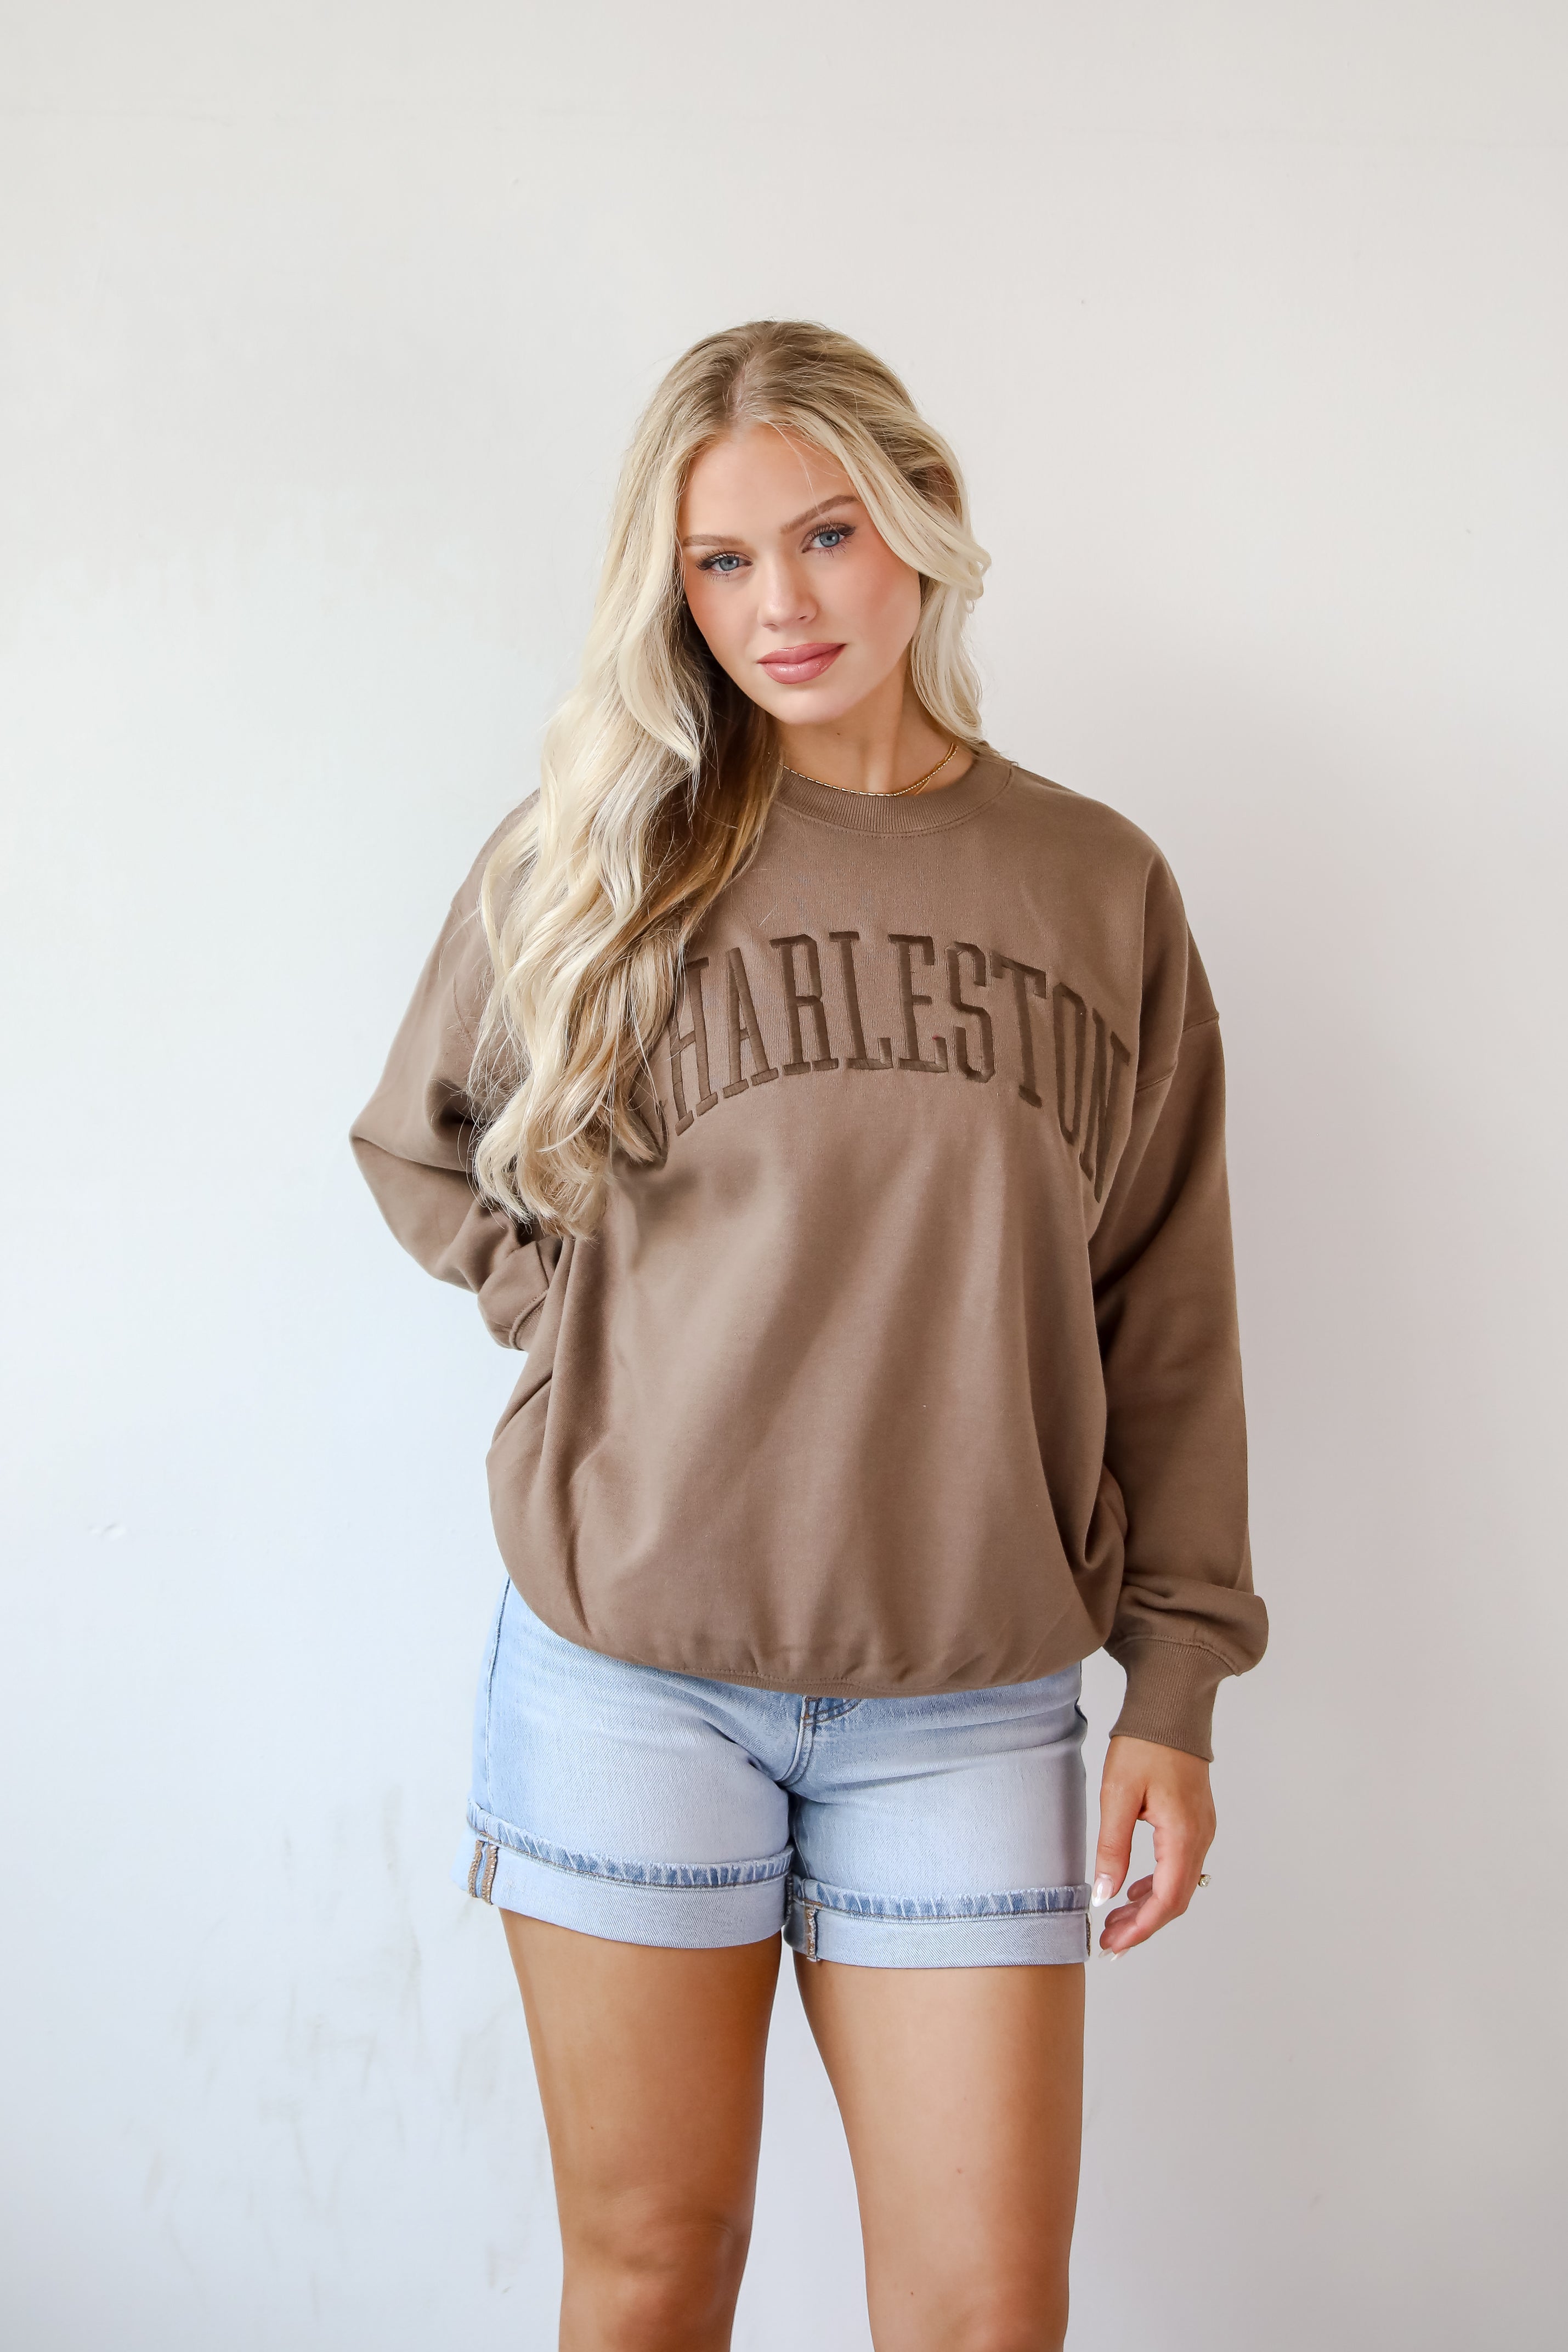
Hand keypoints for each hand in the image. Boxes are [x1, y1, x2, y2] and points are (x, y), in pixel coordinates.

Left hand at [1092, 1735, 1215, 1956]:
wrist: (1171, 1708)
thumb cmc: (1145, 1745)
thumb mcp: (1118, 1795)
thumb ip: (1112, 1848)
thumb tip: (1104, 1893)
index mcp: (1183, 1835)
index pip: (1166, 1901)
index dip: (1140, 1929)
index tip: (1113, 1945)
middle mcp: (1200, 1837)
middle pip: (1176, 1900)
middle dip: (1143, 1925)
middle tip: (1110, 1942)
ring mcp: (1201, 1830)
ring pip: (1179, 1885)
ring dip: (1149, 1907)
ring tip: (1115, 1920)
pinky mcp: (1195, 1822)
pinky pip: (1180, 1866)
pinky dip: (1157, 1885)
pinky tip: (1134, 1889)